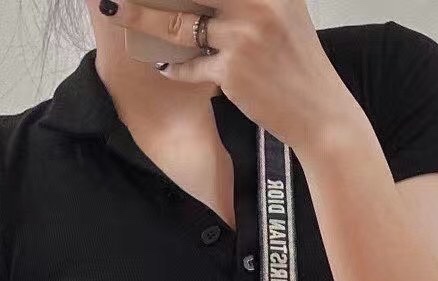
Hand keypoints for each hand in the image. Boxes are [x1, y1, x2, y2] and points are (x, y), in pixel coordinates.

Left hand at [100, 0, 332, 147]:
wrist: (318, 111)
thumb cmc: (296, 62)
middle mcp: (257, 2)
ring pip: (178, 23)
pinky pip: (188, 65)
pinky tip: (165, 65)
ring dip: (143, 19)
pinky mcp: (232, 71)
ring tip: (118, 12)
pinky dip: (174, 66)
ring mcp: (243, 36)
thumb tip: (199, 0)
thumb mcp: (281, 11)